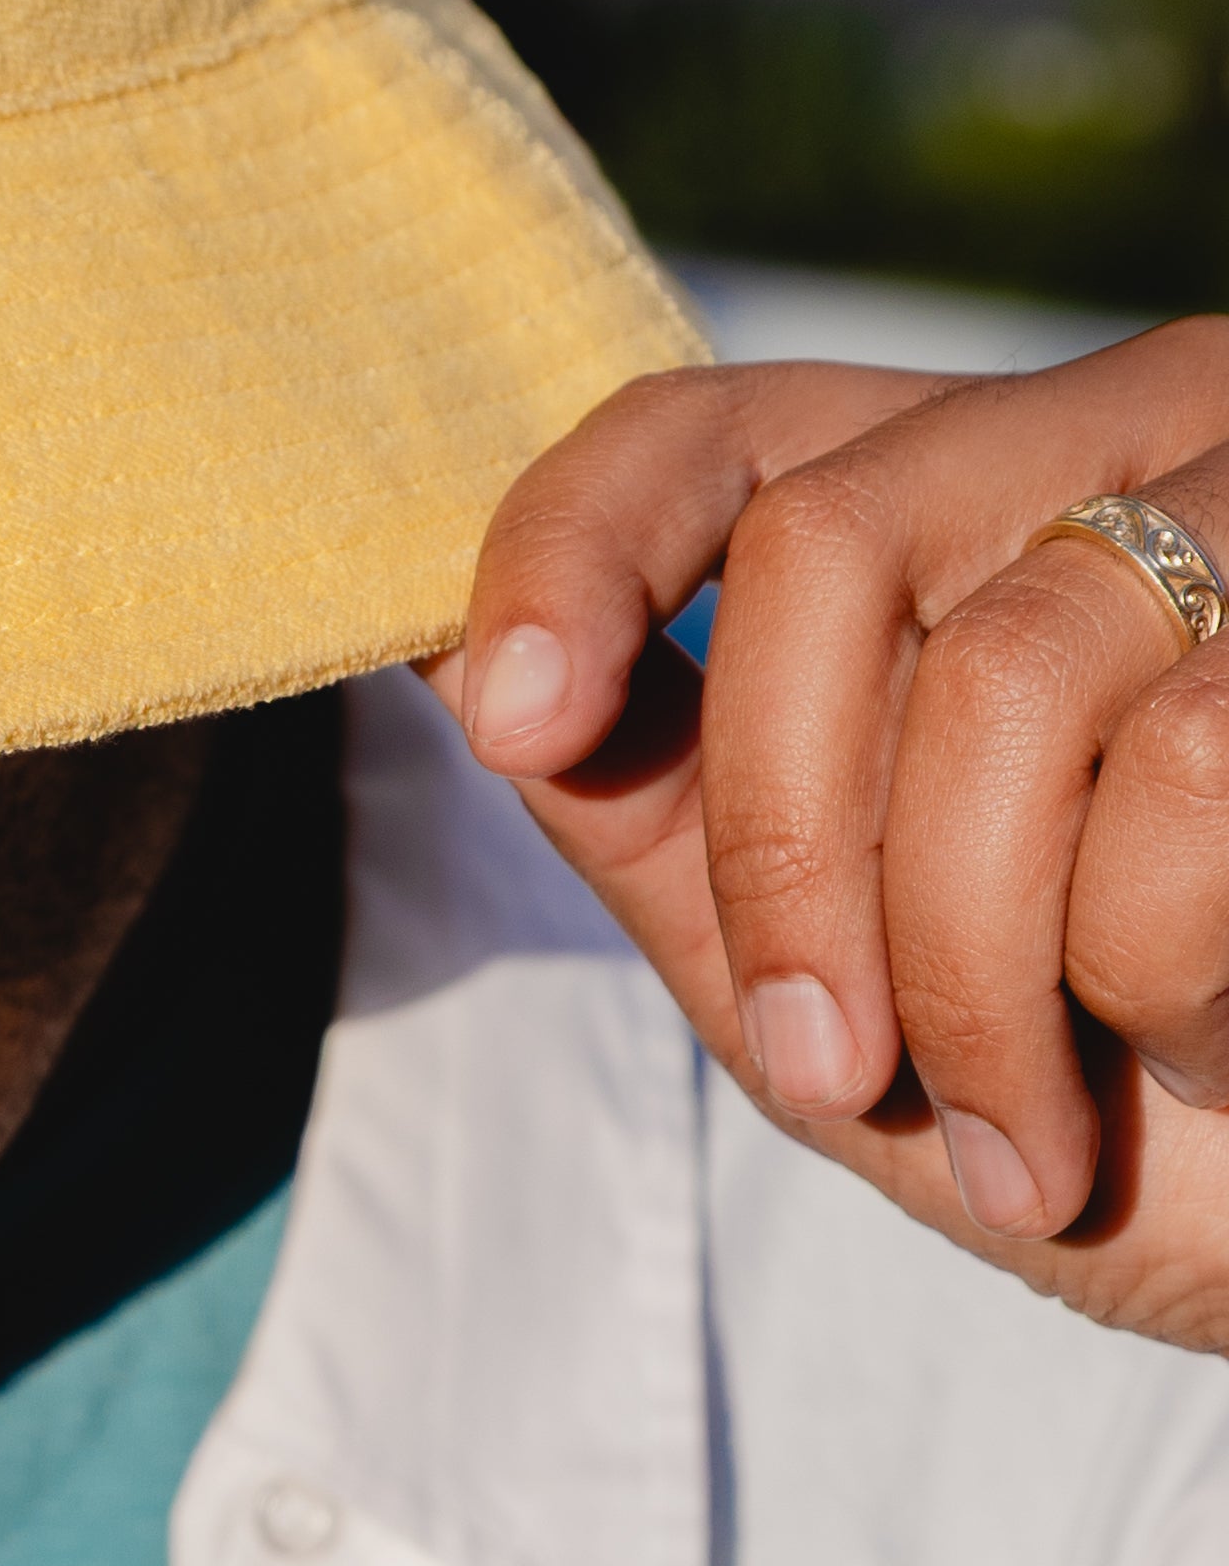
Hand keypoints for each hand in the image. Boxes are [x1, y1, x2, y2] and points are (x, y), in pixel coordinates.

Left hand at [437, 323, 1228, 1354]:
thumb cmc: (1107, 1119)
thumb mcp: (825, 987)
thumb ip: (650, 811)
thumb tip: (416, 647)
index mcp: (952, 505)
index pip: (706, 429)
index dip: (575, 549)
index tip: (511, 720)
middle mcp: (1110, 444)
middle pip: (821, 545)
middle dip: (786, 852)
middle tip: (829, 1072)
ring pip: (1005, 676)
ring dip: (975, 970)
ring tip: (1029, 1137)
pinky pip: (1190, 763)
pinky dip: (1155, 969)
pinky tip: (1207, 1059)